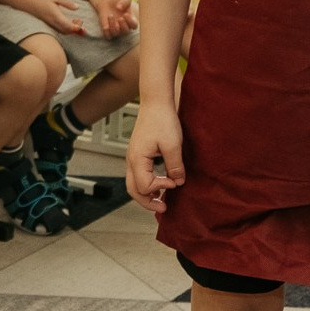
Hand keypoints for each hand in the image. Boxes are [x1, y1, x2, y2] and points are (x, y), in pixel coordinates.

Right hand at [26, 0, 85, 33]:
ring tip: (77, 24)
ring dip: (71, 30)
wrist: (25, 1)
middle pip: (66, 31)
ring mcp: (49, 24)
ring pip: (62, 31)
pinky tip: (69, 23)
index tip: (82, 26)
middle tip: (83, 26)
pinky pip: (58, 29)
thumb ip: (66, 3)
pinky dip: (65, 29)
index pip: (68, 26)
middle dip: (76, 31)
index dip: (76, 28)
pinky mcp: (47, 23)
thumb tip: (77, 8)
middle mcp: (52, 22)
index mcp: (55, 16)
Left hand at [95, 0, 135, 37]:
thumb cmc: (119, 0)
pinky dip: (107, 33)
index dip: (131, 22)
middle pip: (126, 31)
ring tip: (110, 15)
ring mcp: (116, 29)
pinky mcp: (107, 30)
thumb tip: (119, 8)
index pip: (134, 25)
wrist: (107, 1)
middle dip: (123, 26)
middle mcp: (124, 26)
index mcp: (130, 20)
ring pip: (116, 33)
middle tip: (120, 18)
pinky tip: (105, 26)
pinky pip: (108, 36)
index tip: (126, 14)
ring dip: (113, 26)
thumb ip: (125, 1)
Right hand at [125, 100, 185, 214]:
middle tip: (163, 208)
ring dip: (147, 194)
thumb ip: (175, 166)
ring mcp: (133, 157)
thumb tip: (178, 182)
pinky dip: (147, 184)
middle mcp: (131, 160)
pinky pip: (138, 174)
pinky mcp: (138, 153)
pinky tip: (160, 183)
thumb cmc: (163, 120)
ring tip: (162, 199)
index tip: (174, 182)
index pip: (144, 186)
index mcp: (137, 159)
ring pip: (134, 183)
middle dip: (147, 202)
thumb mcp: (173, 145)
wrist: (156, 102)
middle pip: (133, 190)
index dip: (160, 187)